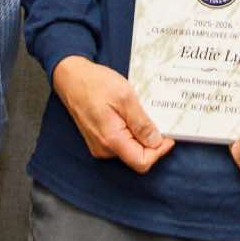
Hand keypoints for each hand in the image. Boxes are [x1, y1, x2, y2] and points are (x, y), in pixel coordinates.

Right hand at [52, 56, 175, 173]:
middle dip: (152, 142)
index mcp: (111, 140)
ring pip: (130, 149)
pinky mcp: (99, 140)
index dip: (159, 151)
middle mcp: (104, 149)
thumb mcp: (125, 97)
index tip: (168, 134)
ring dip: (141, 135)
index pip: (142, 162)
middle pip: (138, 157)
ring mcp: (100, 146)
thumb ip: (141, 123)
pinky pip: (122, 142)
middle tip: (158, 119)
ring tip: (142, 113)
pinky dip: (131, 132)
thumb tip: (157, 142)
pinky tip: (131, 115)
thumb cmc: (95, 84)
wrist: (71, 78)